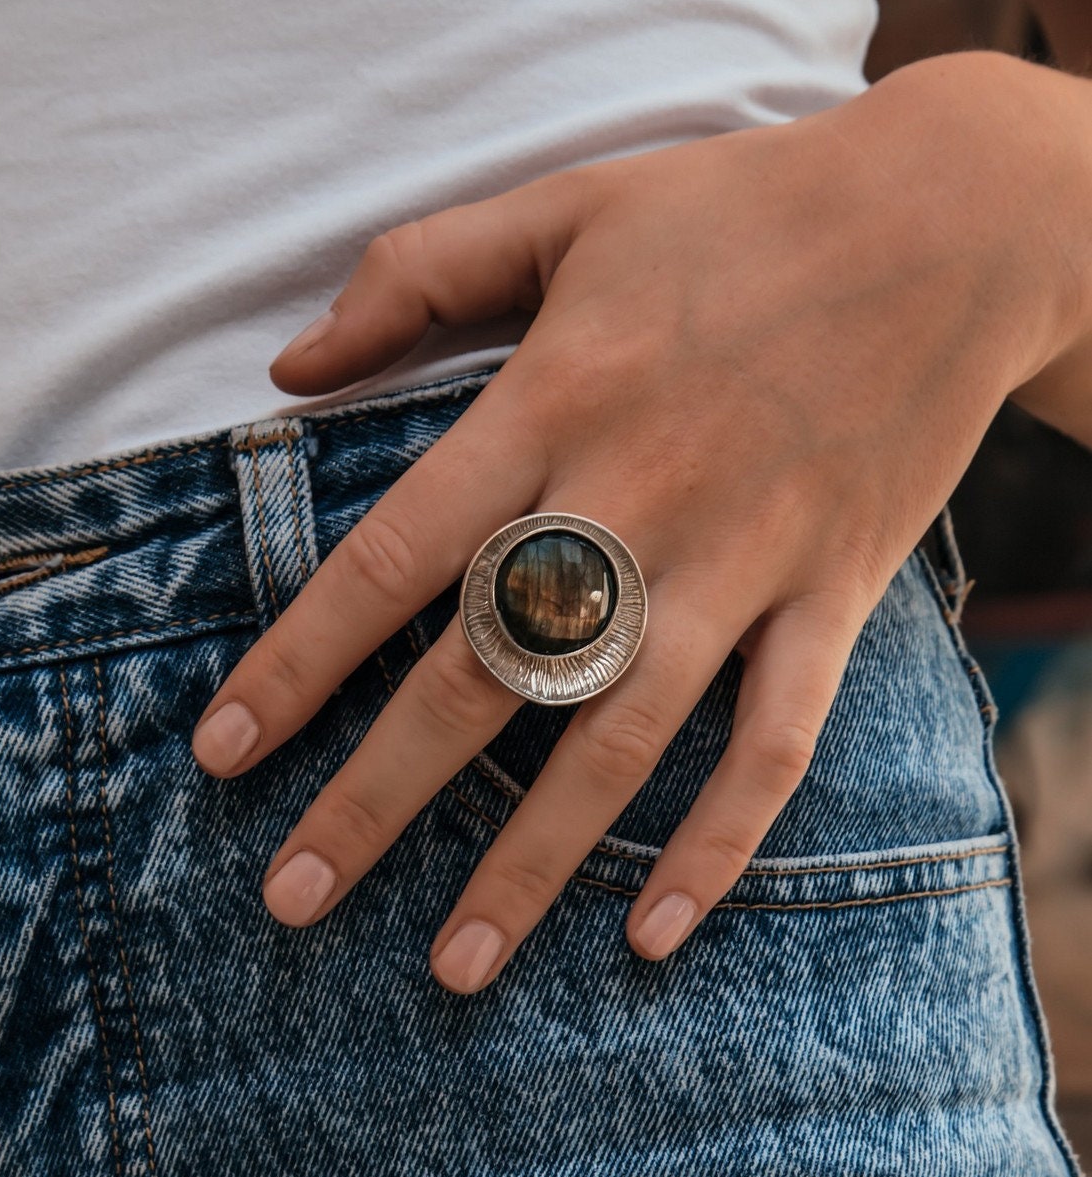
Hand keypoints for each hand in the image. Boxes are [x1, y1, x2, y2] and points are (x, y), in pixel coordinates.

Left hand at [193, 51, 1086, 992]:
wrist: (951, 220)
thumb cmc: (738, 210)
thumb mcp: (563, 208)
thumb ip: (417, 276)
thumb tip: (288, 366)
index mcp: (553, 403)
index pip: (392, 559)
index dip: (298, 662)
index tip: (224, 754)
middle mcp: (635, 500)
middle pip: (482, 679)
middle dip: (376, 800)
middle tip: (292, 897)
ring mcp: (741, 562)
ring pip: (617, 742)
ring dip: (528, 865)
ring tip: (451, 968)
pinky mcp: (830, 595)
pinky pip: (775, 745)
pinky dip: (718, 844)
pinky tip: (656, 933)